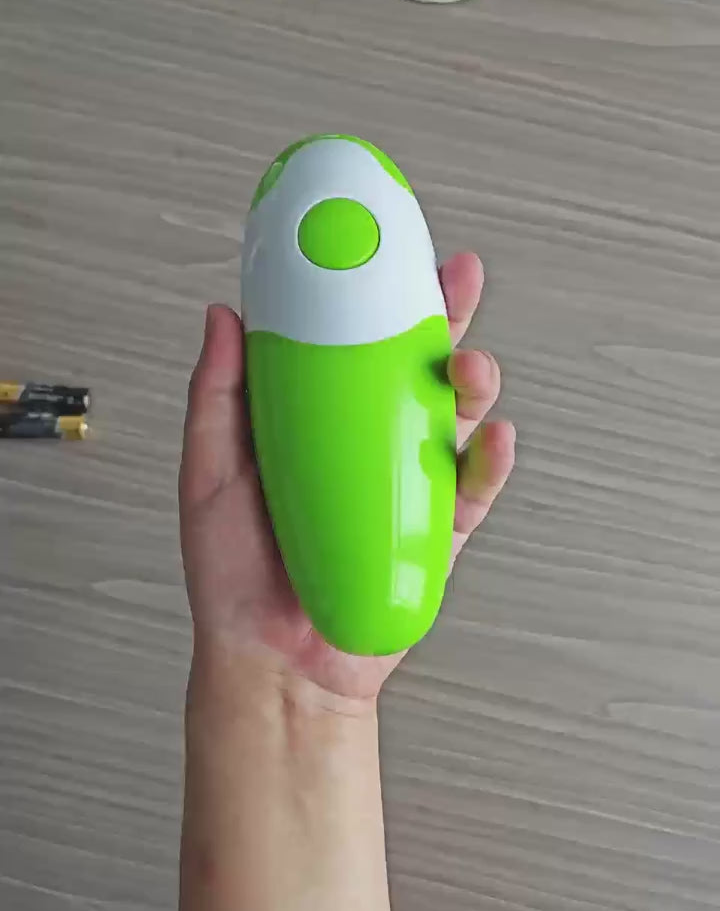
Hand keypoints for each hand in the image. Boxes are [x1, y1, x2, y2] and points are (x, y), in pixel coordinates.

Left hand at [179, 252, 514, 700]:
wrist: (271, 662)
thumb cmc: (235, 575)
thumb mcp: (211, 472)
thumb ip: (217, 395)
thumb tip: (222, 315)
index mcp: (316, 424)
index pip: (350, 344)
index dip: (370, 294)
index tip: (382, 248)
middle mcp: (366, 445)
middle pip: (415, 368)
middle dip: (444, 319)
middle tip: (456, 281)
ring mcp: (405, 486)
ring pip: (454, 420)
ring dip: (475, 384)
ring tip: (471, 367)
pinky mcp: (436, 533)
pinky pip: (473, 491)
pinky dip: (489, 463)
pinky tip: (492, 439)